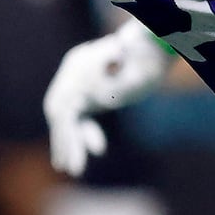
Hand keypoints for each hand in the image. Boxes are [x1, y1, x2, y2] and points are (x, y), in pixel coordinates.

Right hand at [43, 22, 170, 175]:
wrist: (155, 45)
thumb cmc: (149, 61)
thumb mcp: (140, 75)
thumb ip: (122, 84)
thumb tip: (100, 99)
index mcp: (79, 63)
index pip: (63, 105)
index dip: (66, 133)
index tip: (73, 157)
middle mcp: (72, 69)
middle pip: (59, 111)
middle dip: (64, 141)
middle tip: (73, 169)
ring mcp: (77, 78)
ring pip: (66, 115)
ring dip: (70, 140)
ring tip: (75, 169)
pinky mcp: (86, 88)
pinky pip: (77, 113)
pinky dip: (81, 131)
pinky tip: (95, 148)